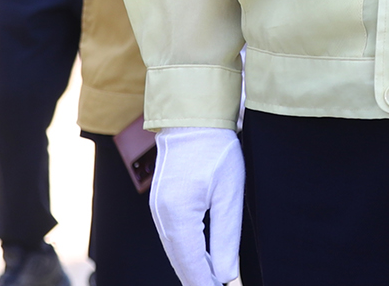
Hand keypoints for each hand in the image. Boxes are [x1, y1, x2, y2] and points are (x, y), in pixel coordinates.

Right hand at [149, 126, 243, 285]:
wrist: (192, 119)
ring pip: (175, 251)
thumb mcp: (230, 193)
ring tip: (212, 281)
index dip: (206, 284)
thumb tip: (225, 274)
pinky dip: (185, 253)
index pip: (192, 264)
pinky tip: (200, 261)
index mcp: (179, 214)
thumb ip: (226, 237)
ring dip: (192, 269)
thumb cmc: (216, 150)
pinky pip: (172, 238)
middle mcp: (162, 216)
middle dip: (198, 280)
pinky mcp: (160, 204)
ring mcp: (158, 210)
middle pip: (180, 261)